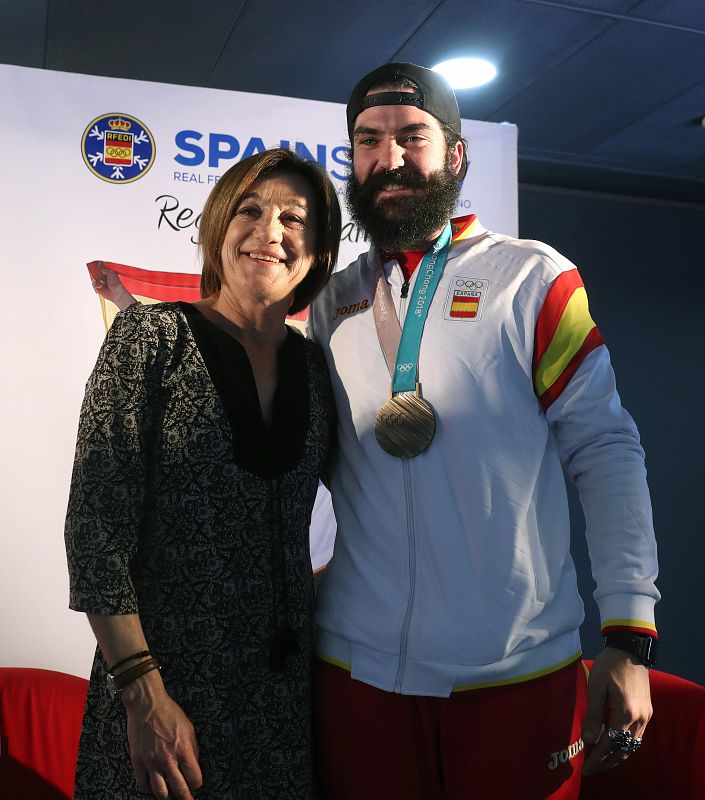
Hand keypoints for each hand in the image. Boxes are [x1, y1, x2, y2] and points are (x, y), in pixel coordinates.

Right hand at [91, 262, 136, 309]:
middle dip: (94, 273)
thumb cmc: (116, 284)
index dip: (97, 266)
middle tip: (95, 273)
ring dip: (96, 280)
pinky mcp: (98, 287)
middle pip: (95, 273)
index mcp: (107, 273)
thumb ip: (104, 269)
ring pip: (93, 278)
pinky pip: (93, 284)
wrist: (116, 293)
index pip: (100, 268)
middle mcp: (103, 277)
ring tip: (101, 282)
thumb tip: (99, 263)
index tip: (94, 263)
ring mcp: (100, 282)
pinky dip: (95, 285)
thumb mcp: (110, 274)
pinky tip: (100, 286)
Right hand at [122, 672, 202, 798]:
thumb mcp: (189, 727)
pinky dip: (148, 789)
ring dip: (167, 795)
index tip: (196, 783)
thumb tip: (194, 765)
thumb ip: (193, 748)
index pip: (194, 778)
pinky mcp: (137, 761)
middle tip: (187, 799)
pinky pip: (142, 785)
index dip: (197, 783)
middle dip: (186, 797)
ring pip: (160, 793)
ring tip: (170, 792)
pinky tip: (153, 784)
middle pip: (179, 790)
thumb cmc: (169, 712)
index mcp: (183, 749)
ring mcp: (151, 761)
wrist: (147, 703)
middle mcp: (167, 758)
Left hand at [582, 647, 651, 775]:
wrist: (630, 649)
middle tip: (591, 769)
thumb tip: (588, 739)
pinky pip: (637, 736)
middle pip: (624, 750)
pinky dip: (625, 744)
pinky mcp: (647, 711)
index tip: (585, 767)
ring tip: (601, 760)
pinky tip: (614, 744)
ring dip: (617, 755)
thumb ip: (592, 714)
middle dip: (607, 762)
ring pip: (633, 745)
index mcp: (626, 713)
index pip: (610, 744)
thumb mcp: (596, 687)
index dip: (597, 758)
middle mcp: (640, 719)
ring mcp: (646, 716)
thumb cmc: (610, 665)